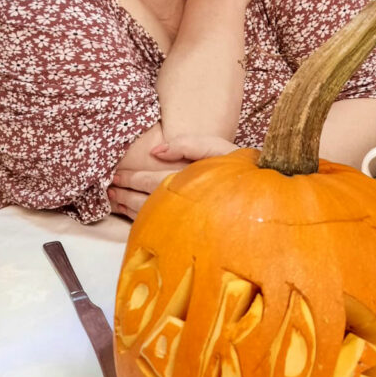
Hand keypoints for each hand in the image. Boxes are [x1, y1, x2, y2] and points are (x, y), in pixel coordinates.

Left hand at [108, 135, 236, 220]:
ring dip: (128, 208)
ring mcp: (186, 222)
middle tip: (109, 189)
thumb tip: (156, 151)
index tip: (117, 177)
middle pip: (144, 202)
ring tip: (115, 201)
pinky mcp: (191, 232)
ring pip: (149, 217)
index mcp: (188, 183)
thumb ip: (187, 144)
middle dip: (124, 195)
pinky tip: (133, 215)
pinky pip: (158, 228)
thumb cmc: (243, 169)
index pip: (151, 182)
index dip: (132, 179)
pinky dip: (140, 220)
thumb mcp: (218, 147)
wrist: (266, 197)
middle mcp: (185, 206)